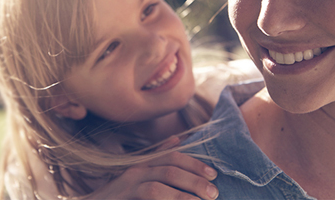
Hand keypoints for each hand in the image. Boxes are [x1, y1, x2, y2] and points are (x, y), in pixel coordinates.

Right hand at [83, 137, 217, 199]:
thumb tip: (177, 139)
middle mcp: (134, 173)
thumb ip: (156, 156)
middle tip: (213, 192)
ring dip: (182, 196)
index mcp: (142, 164)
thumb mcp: (138, 172)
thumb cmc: (120, 193)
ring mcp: (127, 189)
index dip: (193, 164)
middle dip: (193, 180)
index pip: (171, 157)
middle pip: (168, 170)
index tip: (213, 173)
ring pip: (157, 189)